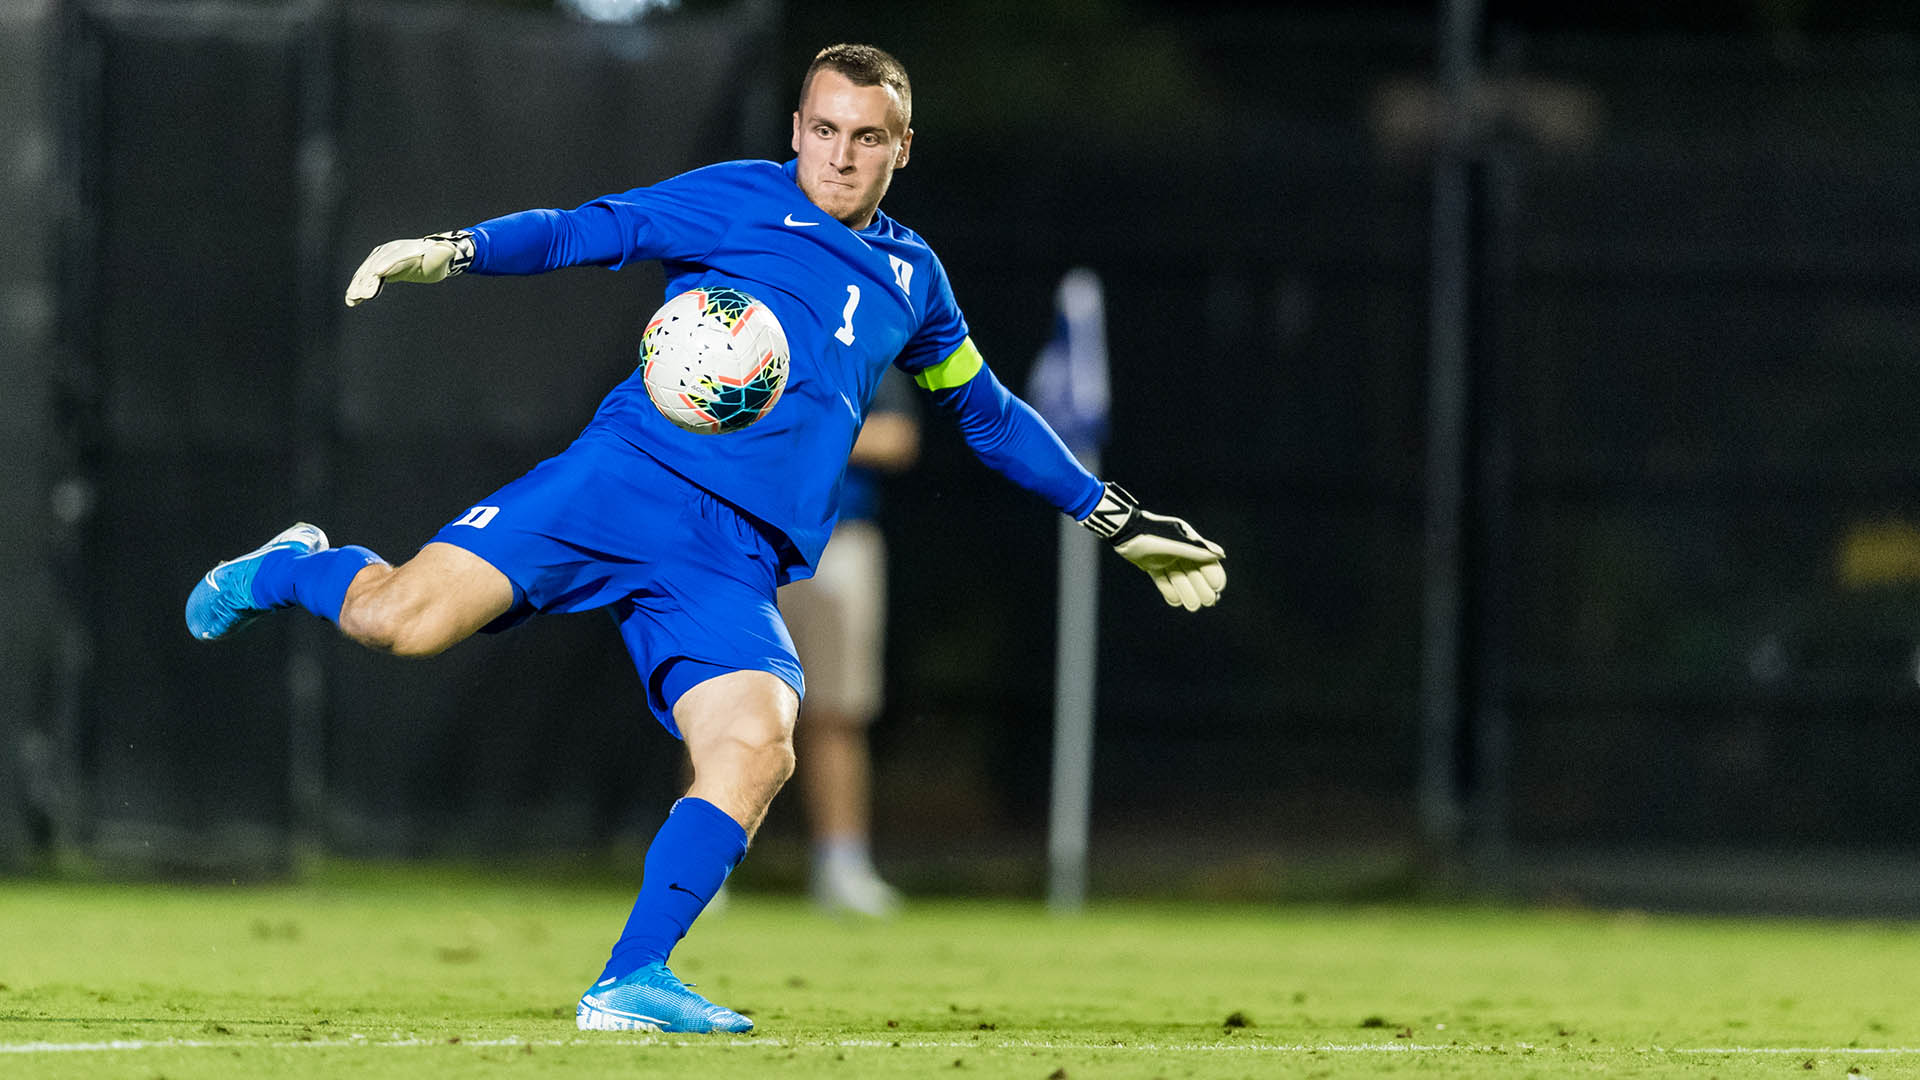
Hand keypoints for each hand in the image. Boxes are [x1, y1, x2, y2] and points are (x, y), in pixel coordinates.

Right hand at [343, 230, 474, 305]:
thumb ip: (444, 253)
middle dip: (367, 279)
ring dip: (358, 285)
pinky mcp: (376, 265)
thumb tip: (449, 248)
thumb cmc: (437, 260)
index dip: (387, 264)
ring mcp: (381, 256)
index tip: (378, 274)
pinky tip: (351, 300)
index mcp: (408, 248)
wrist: (428, 258)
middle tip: (360, 295)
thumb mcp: (443, 258)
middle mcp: (391, 250)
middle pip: (377, 264)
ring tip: (352, 299)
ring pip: (367, 271)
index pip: (396, 256)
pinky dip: (358, 287)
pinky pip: (365, 277)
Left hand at [1081, 482, 1225, 610]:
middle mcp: (1179, 550)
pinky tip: (1175, 602)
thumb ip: (1196, 550)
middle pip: (1194, 572)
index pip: (1206, 560)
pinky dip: (1169, 591)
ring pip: (1179, 578)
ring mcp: (1165, 558)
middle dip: (1202, 587)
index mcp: (1188, 541)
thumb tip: (1220, 555)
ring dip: (1187, 592)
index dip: (1213, 574)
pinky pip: (1163, 581)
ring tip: (1193, 607)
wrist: (1124, 531)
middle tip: (1209, 602)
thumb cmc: (1151, 533)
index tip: (1218, 588)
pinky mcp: (1152, 565)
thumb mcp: (1175, 542)